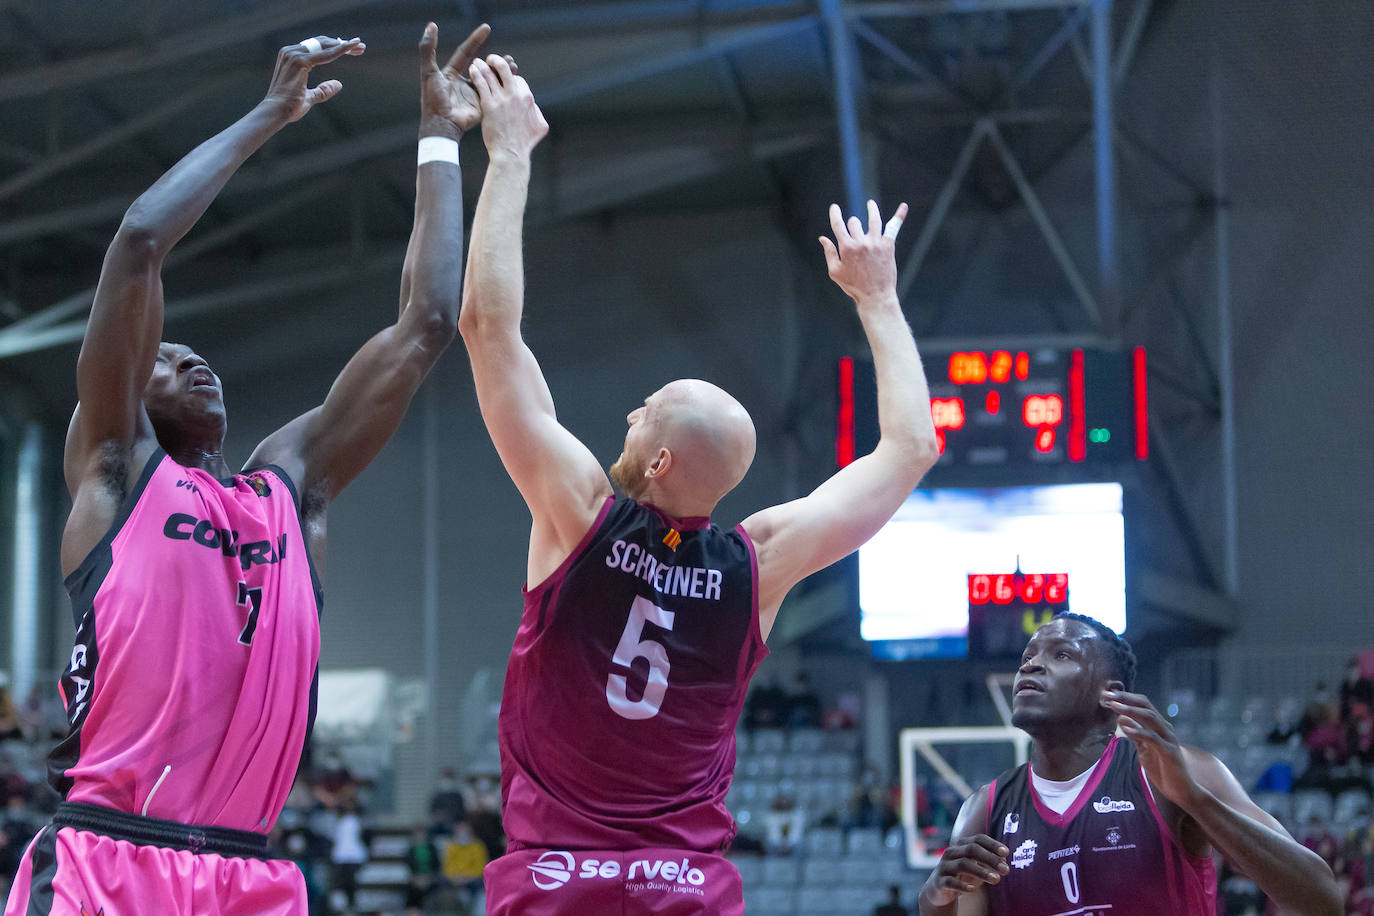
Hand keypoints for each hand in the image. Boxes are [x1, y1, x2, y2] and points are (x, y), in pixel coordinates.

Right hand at [264, 36, 365, 122]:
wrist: (276, 112)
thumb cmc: (289, 107)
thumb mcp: (309, 97)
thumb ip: (323, 90)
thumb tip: (339, 84)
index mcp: (291, 57)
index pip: (316, 47)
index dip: (335, 47)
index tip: (352, 49)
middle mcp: (291, 51)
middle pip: (322, 43)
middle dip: (342, 43)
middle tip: (361, 46)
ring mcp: (294, 54)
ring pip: (325, 45)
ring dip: (344, 45)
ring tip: (360, 47)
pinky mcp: (300, 61)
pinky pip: (326, 54)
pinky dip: (340, 49)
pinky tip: (351, 48)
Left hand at [419, 22, 508, 132]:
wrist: (442, 124)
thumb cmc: (433, 99)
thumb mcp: (428, 71)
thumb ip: (428, 49)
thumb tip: (432, 26)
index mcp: (451, 74)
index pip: (466, 52)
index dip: (476, 39)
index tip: (487, 28)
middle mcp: (463, 82)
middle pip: (481, 65)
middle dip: (494, 59)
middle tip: (506, 55)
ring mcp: (473, 94)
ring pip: (490, 78)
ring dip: (501, 71)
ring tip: (512, 64)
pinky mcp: (480, 105)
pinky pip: (493, 92)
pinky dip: (503, 84)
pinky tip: (512, 77)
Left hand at [467, 55, 548, 159]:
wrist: (511, 154)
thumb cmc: (525, 143)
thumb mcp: (540, 126)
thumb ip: (537, 112)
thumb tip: (534, 106)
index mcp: (527, 97)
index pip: (517, 79)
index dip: (509, 79)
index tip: (502, 80)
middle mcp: (515, 94)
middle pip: (505, 69)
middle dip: (496, 61)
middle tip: (490, 60)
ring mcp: (501, 99)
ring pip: (490, 74)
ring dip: (483, 65)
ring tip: (477, 62)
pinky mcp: (489, 105)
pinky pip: (481, 84)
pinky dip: (476, 74)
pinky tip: (472, 69)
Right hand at [819, 200, 907, 304]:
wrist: (875, 296)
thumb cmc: (853, 286)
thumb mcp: (835, 272)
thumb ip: (829, 253)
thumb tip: (823, 238)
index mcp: (846, 248)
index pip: (838, 224)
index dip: (835, 214)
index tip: (834, 207)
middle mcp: (861, 242)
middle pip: (854, 222)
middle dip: (852, 225)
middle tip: (853, 233)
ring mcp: (876, 242)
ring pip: (873, 219)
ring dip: (871, 209)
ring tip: (870, 204)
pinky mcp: (888, 245)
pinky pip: (894, 227)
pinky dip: (899, 216)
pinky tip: (904, 206)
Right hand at [923, 834, 1008, 906]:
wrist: (939, 889)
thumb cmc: (963, 875)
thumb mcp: (977, 866)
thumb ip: (990, 861)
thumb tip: (1004, 859)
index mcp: (961, 846)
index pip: (978, 839)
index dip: (992, 844)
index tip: (1005, 852)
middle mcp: (952, 852)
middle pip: (972, 849)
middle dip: (990, 859)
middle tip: (1005, 870)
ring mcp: (944, 866)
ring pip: (963, 864)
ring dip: (981, 872)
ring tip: (996, 880)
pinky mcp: (939, 881)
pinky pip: (950, 881)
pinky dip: (962, 885)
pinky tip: (973, 889)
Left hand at [1105, 690, 1203, 808]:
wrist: (1181, 790)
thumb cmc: (1163, 769)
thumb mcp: (1144, 750)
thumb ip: (1134, 735)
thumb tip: (1121, 718)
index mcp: (1158, 726)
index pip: (1142, 704)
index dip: (1125, 697)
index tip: (1106, 693)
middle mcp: (1165, 728)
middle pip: (1146, 705)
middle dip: (1126, 698)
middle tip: (1107, 695)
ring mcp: (1169, 739)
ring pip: (1150, 718)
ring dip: (1131, 710)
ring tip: (1114, 706)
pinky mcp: (1170, 752)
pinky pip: (1153, 738)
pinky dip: (1139, 731)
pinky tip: (1126, 728)